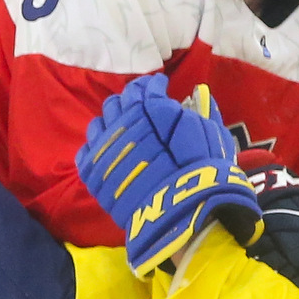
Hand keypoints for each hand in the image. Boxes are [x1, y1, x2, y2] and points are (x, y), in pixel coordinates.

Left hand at [77, 74, 260, 277]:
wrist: (181, 213)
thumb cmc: (203, 171)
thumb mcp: (211, 134)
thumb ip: (199, 112)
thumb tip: (196, 96)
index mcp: (151, 108)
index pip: (143, 87)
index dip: (151, 85)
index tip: (158, 88)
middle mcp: (122, 122)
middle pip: (117, 103)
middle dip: (129, 101)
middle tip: (141, 109)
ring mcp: (104, 147)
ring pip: (98, 124)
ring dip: (111, 123)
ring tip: (123, 130)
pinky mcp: (93, 173)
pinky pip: (86, 151)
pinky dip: (98, 148)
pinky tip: (110, 152)